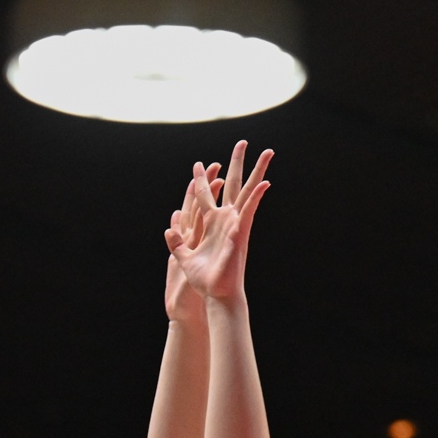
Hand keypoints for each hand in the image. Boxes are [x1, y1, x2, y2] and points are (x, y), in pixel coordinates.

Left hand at [166, 140, 271, 303]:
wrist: (215, 295)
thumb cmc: (203, 280)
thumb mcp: (184, 258)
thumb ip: (177, 242)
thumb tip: (169, 228)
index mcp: (210, 223)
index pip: (205, 194)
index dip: (202, 178)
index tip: (200, 162)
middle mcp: (224, 219)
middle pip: (232, 184)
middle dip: (236, 162)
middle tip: (242, 142)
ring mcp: (234, 224)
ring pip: (247, 191)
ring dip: (257, 171)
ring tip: (267, 151)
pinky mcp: (240, 232)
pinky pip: (249, 211)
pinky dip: (256, 197)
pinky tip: (266, 182)